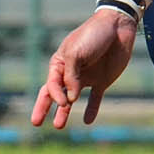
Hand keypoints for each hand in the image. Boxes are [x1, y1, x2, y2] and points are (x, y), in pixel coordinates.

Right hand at [32, 8, 136, 128]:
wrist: (118, 26)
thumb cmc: (93, 35)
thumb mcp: (76, 52)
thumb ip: (71, 77)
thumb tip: (70, 100)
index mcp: (60, 62)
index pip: (51, 84)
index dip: (55, 96)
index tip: (65, 102)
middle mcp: (70, 72)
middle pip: (53, 93)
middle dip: (43, 107)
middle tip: (35, 123)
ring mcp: (86, 77)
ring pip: (71, 99)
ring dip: (64, 112)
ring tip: (59, 126)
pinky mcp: (102, 80)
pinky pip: (94, 99)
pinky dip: (91, 110)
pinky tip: (88, 121)